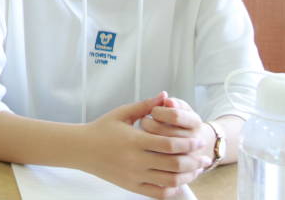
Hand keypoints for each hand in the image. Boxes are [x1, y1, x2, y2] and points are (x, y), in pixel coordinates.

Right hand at [79, 94, 209, 198]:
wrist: (81, 149)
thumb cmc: (101, 128)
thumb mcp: (122, 113)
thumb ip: (145, 105)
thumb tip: (165, 95)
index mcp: (134, 140)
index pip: (170, 145)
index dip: (188, 143)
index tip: (198, 140)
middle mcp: (135, 160)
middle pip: (174, 164)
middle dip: (194, 161)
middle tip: (204, 156)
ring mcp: (134, 176)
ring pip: (170, 180)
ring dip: (188, 176)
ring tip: (196, 169)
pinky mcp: (132, 186)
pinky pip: (159, 192)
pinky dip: (173, 188)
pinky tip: (179, 180)